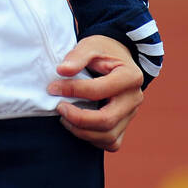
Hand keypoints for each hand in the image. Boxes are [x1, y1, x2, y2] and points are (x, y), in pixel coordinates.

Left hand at [47, 36, 143, 151]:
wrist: (118, 56)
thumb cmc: (103, 50)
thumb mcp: (91, 45)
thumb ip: (77, 56)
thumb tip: (62, 70)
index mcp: (130, 77)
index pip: (99, 90)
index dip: (73, 90)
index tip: (53, 88)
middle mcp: (134, 98)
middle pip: (106, 120)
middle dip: (78, 118)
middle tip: (59, 107)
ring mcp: (131, 114)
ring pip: (108, 136)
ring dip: (82, 131)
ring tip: (65, 118)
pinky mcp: (125, 124)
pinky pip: (111, 142)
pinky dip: (93, 139)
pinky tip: (78, 126)